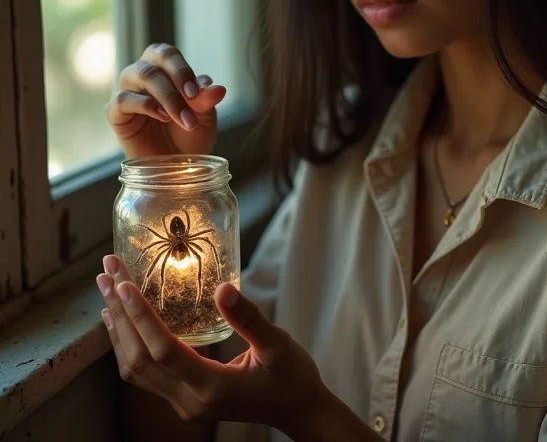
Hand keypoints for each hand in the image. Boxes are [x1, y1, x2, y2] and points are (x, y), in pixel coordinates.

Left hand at [97, 255, 328, 434]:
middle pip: (138, 359)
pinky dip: (130, 345)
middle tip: (106, 276)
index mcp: (211, 386)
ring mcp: (184, 404)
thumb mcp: (277, 343)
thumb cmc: (292, 377)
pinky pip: (145, 374)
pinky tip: (126, 324)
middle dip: (119, 315)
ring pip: (135, 370)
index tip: (123, 284)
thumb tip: (222, 288)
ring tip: (107, 295)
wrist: (298, 411)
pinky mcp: (185, 401)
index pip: (163, 349)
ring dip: (119, 331)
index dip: (140, 316)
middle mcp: (189, 400)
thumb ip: (249, 317)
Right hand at [106, 43, 226, 158]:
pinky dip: (145, 105)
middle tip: (191, 98)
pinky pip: (123, 99)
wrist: (176, 166)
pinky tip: (162, 117)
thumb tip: (219, 88)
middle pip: (152, 60)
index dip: (182, 69)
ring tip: (181, 117)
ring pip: (138, 75)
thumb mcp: (204, 117)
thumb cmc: (189, 135)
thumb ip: (206, 100)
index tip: (196, 92)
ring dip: (165, 95)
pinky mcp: (115, 112)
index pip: (167, 54)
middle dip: (176, 78)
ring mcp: (126, 91)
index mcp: (163, 68)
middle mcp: (141, 75)